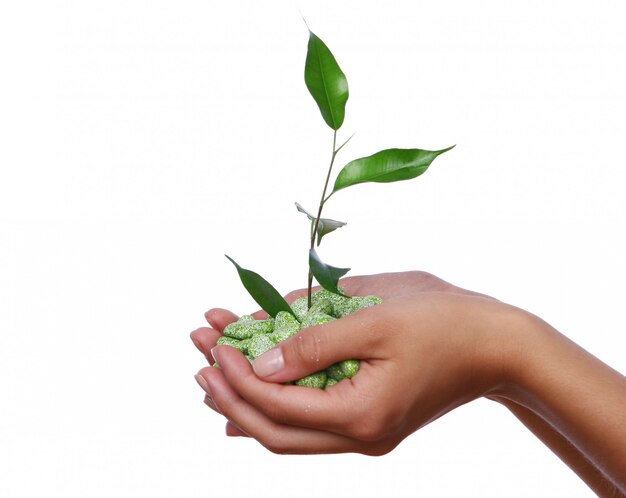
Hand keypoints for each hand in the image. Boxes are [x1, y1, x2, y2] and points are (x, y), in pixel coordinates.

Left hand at [191, 272, 516, 453]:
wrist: (496, 345)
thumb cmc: (445, 323)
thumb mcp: (378, 320)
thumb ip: (316, 343)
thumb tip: (261, 363)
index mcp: (361, 415)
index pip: (277, 404)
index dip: (238, 374)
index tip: (215, 341)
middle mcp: (359, 436)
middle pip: (274, 430)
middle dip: (229, 393)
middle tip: (199, 356)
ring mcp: (364, 432)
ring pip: (289, 431)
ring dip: (246, 400)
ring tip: (211, 370)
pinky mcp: (369, 419)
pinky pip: (309, 424)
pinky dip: (274, 407)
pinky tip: (248, 396)